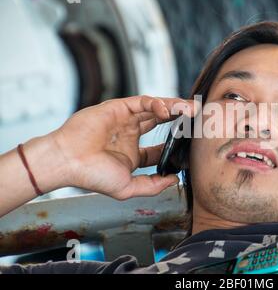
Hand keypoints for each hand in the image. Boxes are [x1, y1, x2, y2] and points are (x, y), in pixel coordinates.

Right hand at [50, 95, 193, 199]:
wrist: (68, 161)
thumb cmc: (92, 176)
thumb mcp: (127, 187)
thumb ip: (152, 185)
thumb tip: (174, 180)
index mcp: (132, 153)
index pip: (160, 146)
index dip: (176, 143)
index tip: (192, 143)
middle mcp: (130, 134)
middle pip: (162, 122)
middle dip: (180, 119)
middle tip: (198, 118)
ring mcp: (124, 120)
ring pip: (155, 109)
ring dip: (174, 107)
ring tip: (190, 110)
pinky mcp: (118, 108)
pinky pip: (142, 102)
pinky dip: (156, 103)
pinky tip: (167, 110)